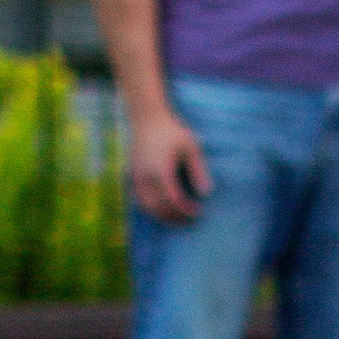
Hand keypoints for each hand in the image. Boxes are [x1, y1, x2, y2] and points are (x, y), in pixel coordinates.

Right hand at [128, 105, 209, 222]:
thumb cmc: (172, 131)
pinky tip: (162, 210)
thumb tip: (206, 193)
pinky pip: (139, 200)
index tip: (198, 212)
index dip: (185, 210)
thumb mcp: (191, 146)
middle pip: (159, 207)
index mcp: (161, 170)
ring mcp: (137, 177)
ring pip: (146, 207)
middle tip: (189, 221)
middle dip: (174, 217)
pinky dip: (151, 209)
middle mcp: (146, 176)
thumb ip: (198, 170)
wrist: (146, 118)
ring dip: (162, 216)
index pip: (173, 199)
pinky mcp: (132, 176)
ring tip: (177, 219)